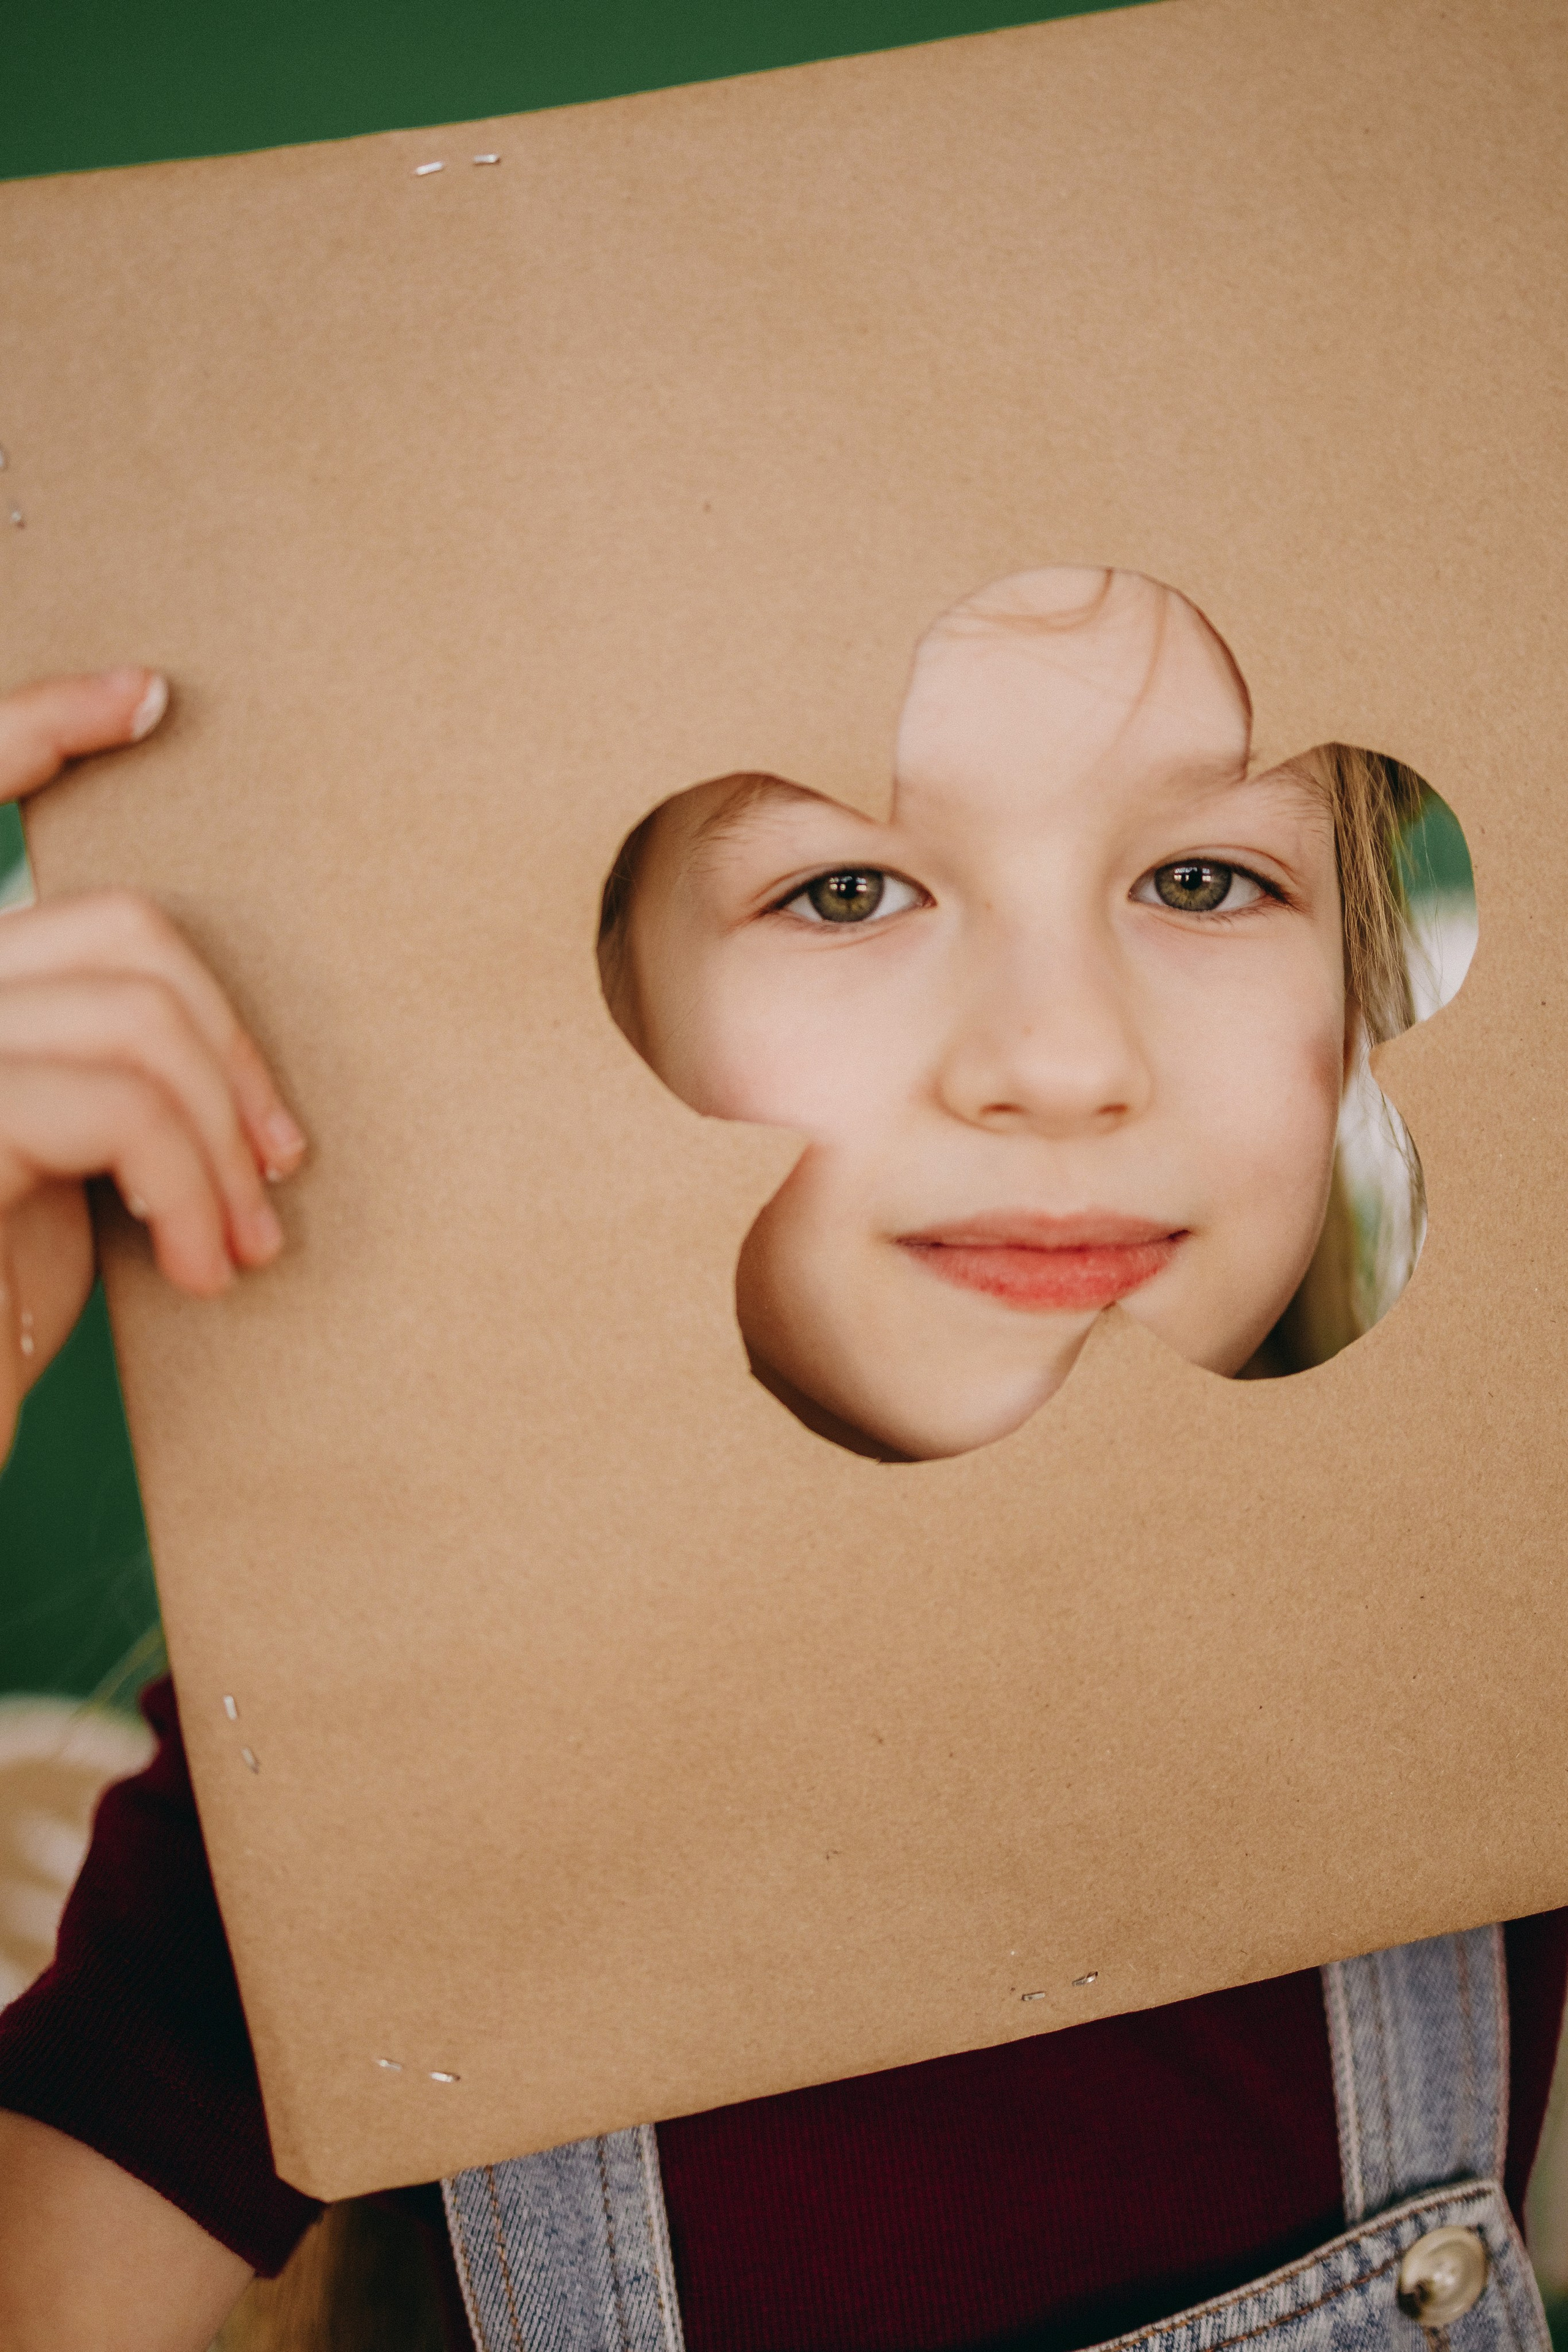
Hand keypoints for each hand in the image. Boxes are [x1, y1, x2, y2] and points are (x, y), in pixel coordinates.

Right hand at [0, 668, 305, 1458]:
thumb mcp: (60, 1160)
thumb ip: (98, 1065)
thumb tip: (220, 1057)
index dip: (38, 721)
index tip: (146, 692)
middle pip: (127, 929)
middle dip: (237, 1047)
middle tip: (277, 1168)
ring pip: (139, 1018)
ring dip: (222, 1144)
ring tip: (240, 1246)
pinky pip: (118, 1100)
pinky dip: (189, 1185)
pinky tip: (199, 1264)